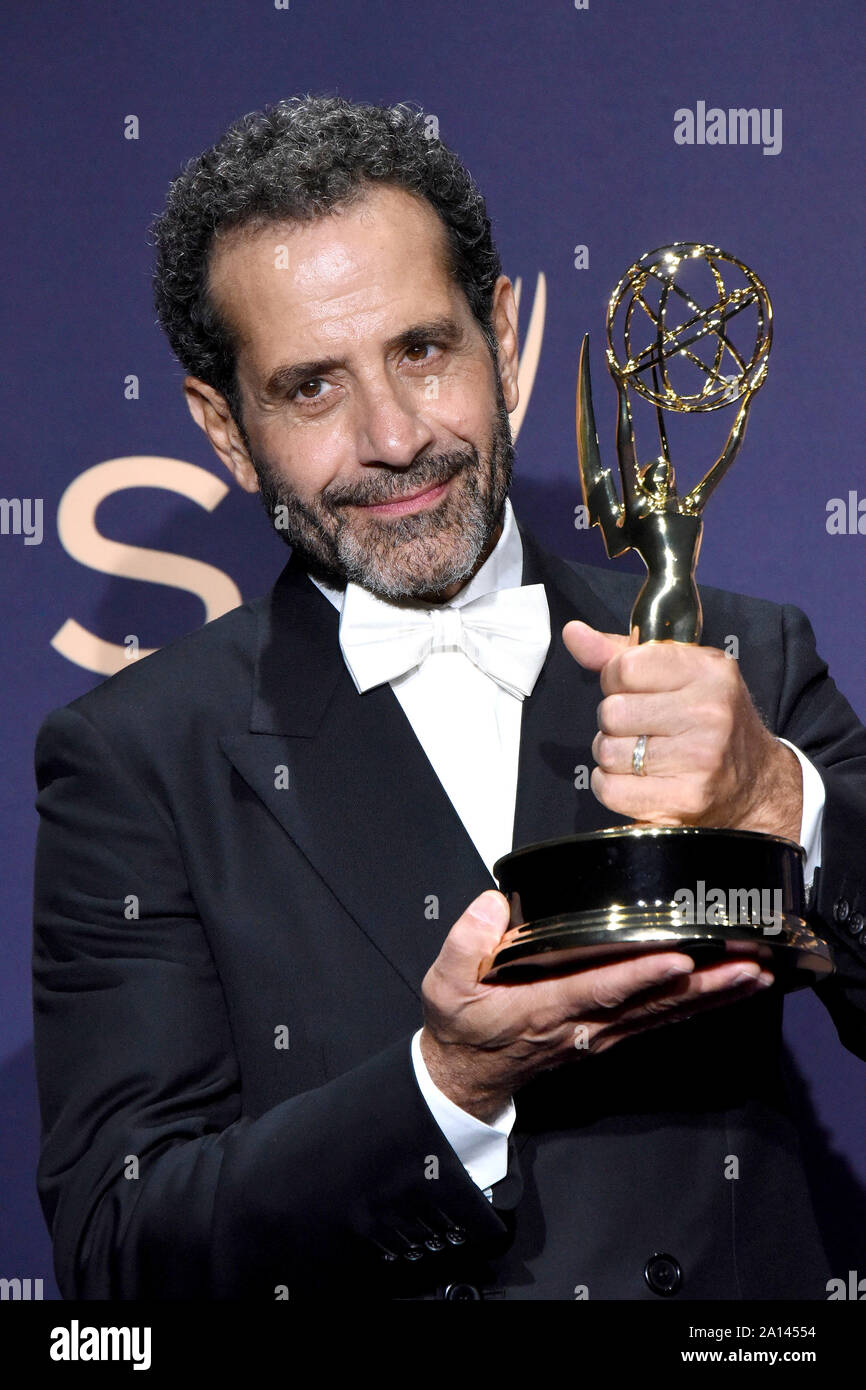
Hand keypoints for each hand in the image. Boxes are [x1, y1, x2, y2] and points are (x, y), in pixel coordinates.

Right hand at [420, 891, 772, 1120]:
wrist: (468, 1073)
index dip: (640, 976)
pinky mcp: (611, 1034)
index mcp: (544, 1008)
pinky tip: (727, 992)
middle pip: (651, 1006)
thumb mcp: (445, 984)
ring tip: (753, 974)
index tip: (677, 959)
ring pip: (665, 1015)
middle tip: (746, 963)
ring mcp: (602, 1033)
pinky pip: (661, 1020)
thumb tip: (492, 905)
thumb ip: (465, 943)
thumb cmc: (463, 1025)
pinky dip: (698, 1007)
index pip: (600, 989)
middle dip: (702, 985)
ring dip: (712, 996)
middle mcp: (583, 1024)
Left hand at [562, 620, 802, 841]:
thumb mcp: (679, 674)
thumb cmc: (709, 720)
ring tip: (642, 755)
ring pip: (607, 752)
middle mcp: (708, 712)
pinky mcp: (686, 799)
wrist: (757, 784)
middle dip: (614, 722)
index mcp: (708, 671)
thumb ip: (620, 653)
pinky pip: (610, 789)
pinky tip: (637, 780)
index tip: (634, 692)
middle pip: (611, 712)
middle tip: (641, 728)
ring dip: (613, 756)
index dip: (616, 681)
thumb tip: (573, 633)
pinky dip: (612, 787)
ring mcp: (700, 758)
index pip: (625, 668)